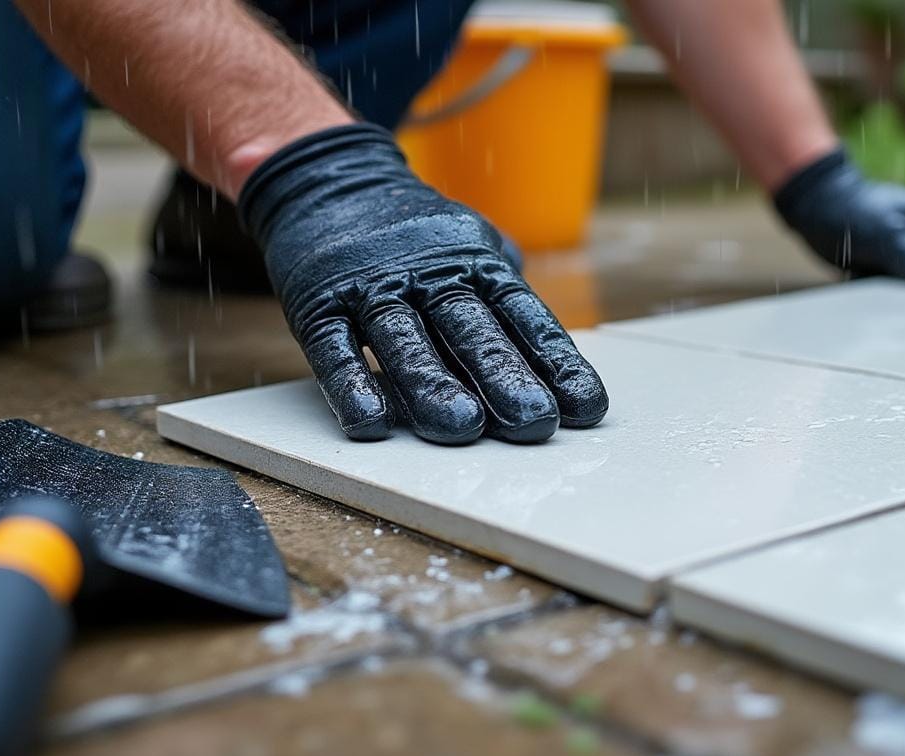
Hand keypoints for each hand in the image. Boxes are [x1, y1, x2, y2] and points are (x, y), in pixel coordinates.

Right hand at [238, 125, 607, 444]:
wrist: (329, 180)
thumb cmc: (416, 236)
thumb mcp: (471, 246)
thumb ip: (507, 294)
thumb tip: (555, 353)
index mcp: (475, 265)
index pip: (523, 316)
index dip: (555, 361)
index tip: (585, 407)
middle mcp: (429, 276)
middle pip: (471, 329)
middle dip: (504, 376)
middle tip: (533, 420)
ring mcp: (372, 289)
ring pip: (406, 340)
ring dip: (433, 386)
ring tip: (462, 427)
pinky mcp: (319, 304)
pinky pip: (335, 347)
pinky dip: (351, 384)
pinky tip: (370, 421)